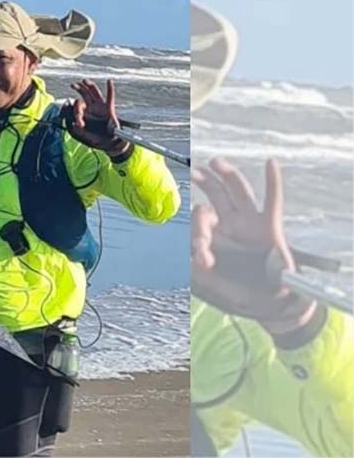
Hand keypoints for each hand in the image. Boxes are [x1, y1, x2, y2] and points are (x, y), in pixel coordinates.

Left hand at [69, 79, 130, 154]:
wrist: (110, 141)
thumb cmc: (99, 138)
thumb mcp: (89, 137)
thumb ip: (82, 132)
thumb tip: (75, 126)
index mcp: (85, 114)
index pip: (79, 107)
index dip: (76, 110)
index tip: (78, 118)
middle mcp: (92, 108)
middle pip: (85, 95)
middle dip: (79, 89)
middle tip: (74, 85)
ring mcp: (101, 107)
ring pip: (95, 93)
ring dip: (90, 86)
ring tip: (84, 80)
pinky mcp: (109, 108)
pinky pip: (110, 97)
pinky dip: (110, 89)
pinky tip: (109, 81)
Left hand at [191, 158, 315, 333]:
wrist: (273, 303)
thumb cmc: (245, 294)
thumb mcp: (221, 289)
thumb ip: (205, 277)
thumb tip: (190, 262)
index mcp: (214, 239)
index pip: (200, 227)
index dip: (199, 238)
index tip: (204, 259)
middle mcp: (230, 226)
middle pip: (216, 197)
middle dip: (205, 184)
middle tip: (195, 172)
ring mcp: (249, 224)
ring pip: (237, 191)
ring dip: (227, 174)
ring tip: (215, 161)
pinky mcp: (271, 226)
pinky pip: (272, 200)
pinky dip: (273, 182)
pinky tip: (270, 163)